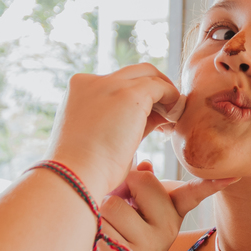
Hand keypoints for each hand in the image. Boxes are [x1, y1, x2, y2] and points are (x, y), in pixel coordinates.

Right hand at [45, 65, 181, 196]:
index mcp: (79, 90)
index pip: (116, 83)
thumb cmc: (87, 169)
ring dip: (165, 93)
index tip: (151, 119)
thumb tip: (155, 117)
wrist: (76, 176)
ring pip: (148, 74)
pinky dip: (172, 98)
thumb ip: (124, 121)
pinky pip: (160, 87)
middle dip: (153, 89)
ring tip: (172, 118)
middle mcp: (91, 81)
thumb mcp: (102, 136)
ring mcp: (110, 85)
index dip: (138, 98)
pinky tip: (174, 119)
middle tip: (167, 113)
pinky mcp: (130, 94)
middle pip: (133, 73)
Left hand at [87, 162, 235, 250]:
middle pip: (140, 180)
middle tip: (121, 208)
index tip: (232, 176)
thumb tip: (144, 165)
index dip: (212, 183)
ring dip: (102, 214)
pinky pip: (101, 224)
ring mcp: (151, 243)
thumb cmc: (125, 239)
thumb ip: (141, 186)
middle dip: (121, 188)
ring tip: (111, 230)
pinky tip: (106, 246)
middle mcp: (169, 226)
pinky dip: (95, 230)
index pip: (195, 192)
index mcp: (173, 211)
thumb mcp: (138, 211)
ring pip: (112, 203)